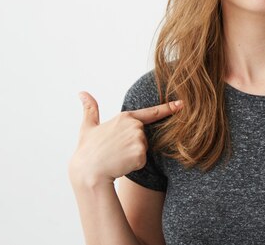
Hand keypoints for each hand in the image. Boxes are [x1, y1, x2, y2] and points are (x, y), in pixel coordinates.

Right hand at [68, 91, 182, 186]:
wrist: (88, 172)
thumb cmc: (88, 151)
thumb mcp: (87, 127)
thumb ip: (90, 109)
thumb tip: (82, 93)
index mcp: (125, 117)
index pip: (151, 112)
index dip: (168, 108)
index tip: (182, 104)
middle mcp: (135, 126)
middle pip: (144, 137)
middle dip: (133, 144)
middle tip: (115, 150)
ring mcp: (139, 139)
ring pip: (143, 149)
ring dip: (133, 155)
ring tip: (117, 157)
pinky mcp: (141, 154)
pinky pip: (143, 160)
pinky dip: (134, 165)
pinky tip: (121, 164)